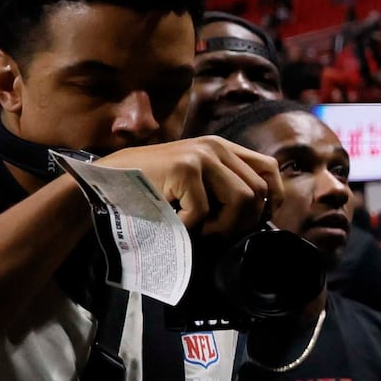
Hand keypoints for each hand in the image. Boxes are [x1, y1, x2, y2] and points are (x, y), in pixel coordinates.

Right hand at [109, 136, 279, 233]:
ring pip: (241, 200)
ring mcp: (200, 156)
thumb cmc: (153, 187)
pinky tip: (176, 223)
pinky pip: (203, 211)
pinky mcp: (183, 169)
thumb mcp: (196, 179)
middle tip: (220, 234)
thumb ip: (225, 185)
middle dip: (244, 221)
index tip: (258, 221)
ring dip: (224, 226)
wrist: (107, 180)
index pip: (269, 169)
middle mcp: (216, 147)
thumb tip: (262, 215)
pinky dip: (191, 226)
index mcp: (223, 148)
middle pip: (258, 191)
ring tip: (203, 231)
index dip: (273, 198)